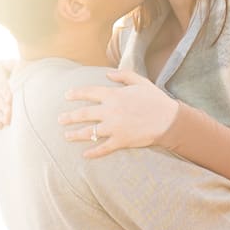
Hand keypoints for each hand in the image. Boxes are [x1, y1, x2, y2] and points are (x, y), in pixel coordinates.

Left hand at [58, 69, 177, 157]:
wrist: (169, 120)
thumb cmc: (156, 99)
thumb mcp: (140, 82)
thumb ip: (123, 76)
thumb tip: (107, 74)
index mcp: (114, 95)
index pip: (89, 92)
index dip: (76, 93)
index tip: (67, 96)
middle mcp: (110, 111)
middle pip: (84, 114)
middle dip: (70, 117)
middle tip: (60, 119)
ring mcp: (114, 127)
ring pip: (89, 132)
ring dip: (76, 134)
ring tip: (66, 136)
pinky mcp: (121, 141)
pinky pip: (103, 148)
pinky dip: (93, 152)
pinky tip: (84, 155)